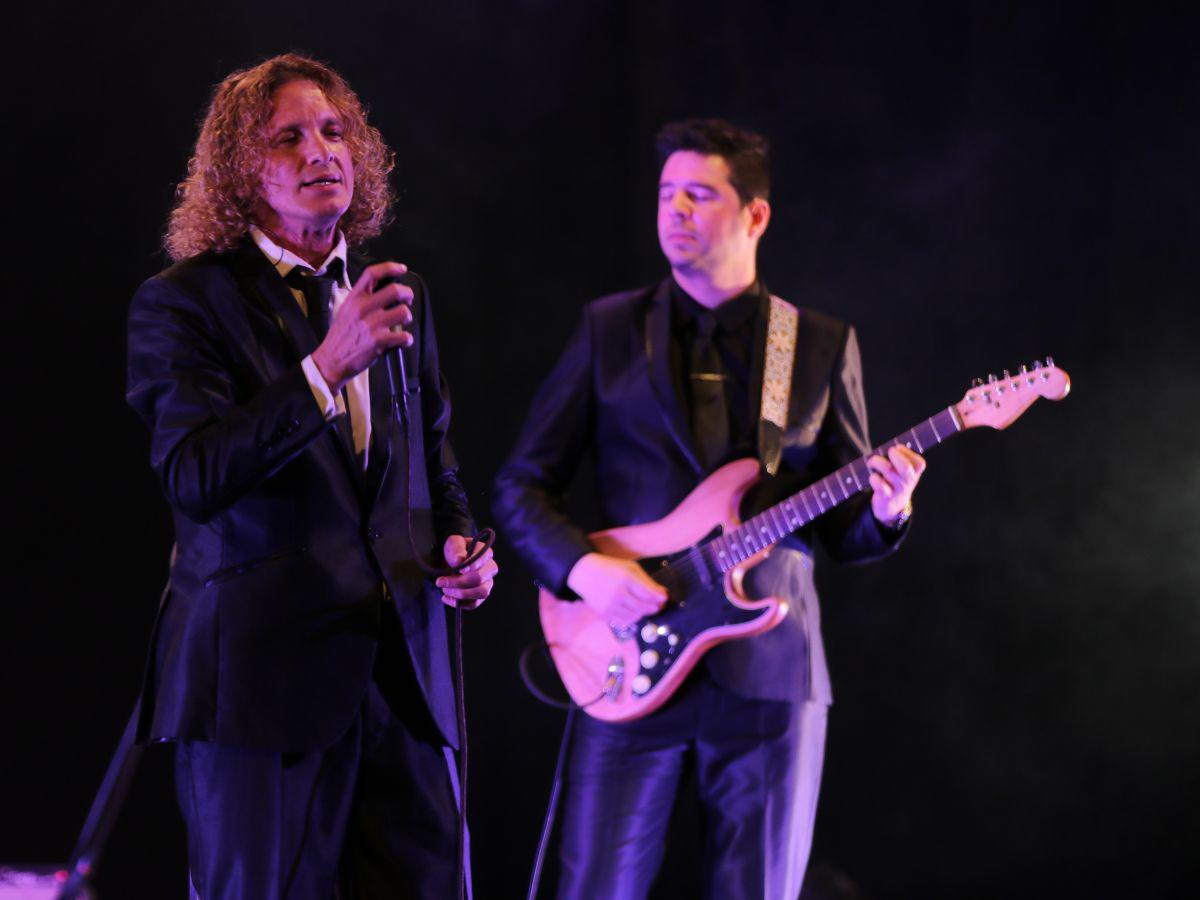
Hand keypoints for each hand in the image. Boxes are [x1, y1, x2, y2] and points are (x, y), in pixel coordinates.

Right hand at [311, 261, 414, 393]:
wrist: (331, 360)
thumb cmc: (340, 336)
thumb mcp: (346, 310)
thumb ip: (362, 299)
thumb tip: (384, 291)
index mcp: (354, 298)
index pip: (372, 273)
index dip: (390, 267)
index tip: (402, 269)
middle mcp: (363, 308)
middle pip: (395, 290)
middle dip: (408, 294)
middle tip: (407, 300)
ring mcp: (371, 324)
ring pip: (404, 312)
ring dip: (408, 318)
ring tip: (402, 323)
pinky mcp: (379, 341)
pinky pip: (404, 336)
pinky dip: (407, 339)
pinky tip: (401, 341)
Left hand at [436, 534, 497, 609]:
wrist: (451, 563)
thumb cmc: (455, 551)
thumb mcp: (453, 543)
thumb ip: (457, 548)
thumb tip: (460, 560)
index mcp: (485, 553)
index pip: (483, 559)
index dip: (471, 565)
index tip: (458, 569)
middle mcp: (490, 569)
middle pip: (480, 578)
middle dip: (458, 582)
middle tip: (440, 582)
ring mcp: (487, 584)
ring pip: (481, 593)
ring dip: (460, 594)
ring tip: (444, 590)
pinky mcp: (480, 596)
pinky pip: (474, 604)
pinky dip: (459, 603)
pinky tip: (446, 597)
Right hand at [566, 552, 667, 626]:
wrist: (585, 574)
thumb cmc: (610, 568)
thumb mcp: (630, 568)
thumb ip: (646, 581)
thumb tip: (662, 593)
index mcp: (626, 578)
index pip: (648, 593)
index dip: (659, 597)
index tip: (665, 598)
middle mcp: (618, 593)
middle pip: (643, 607)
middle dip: (654, 607)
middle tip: (658, 606)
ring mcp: (610, 605)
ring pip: (635, 616)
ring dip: (643, 613)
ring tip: (645, 607)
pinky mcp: (604, 614)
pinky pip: (624, 621)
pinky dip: (632, 618)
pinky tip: (634, 611)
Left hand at [867, 444, 926, 526]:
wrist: (892, 503)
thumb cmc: (895, 478)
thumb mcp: (903, 467)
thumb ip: (900, 455)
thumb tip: (892, 446)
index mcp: (916, 471)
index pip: (918, 462)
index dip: (905, 451)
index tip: (897, 448)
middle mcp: (909, 480)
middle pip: (905, 467)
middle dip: (894, 455)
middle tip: (889, 452)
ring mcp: (898, 489)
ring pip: (888, 470)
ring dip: (877, 462)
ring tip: (872, 462)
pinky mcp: (886, 496)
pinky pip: (879, 484)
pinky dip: (874, 478)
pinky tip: (873, 477)